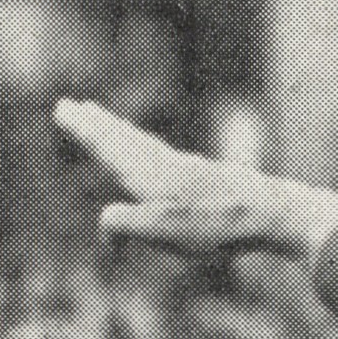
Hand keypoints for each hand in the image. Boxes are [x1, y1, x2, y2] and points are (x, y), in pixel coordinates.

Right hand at [52, 99, 337, 264]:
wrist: (275, 213)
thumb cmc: (218, 226)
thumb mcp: (164, 232)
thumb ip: (125, 224)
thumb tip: (105, 225)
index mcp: (152, 175)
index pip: (110, 148)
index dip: (86, 131)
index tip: (62, 108)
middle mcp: (166, 165)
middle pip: (124, 140)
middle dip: (96, 125)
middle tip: (71, 106)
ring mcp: (186, 169)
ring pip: (143, 145)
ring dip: (118, 132)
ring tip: (102, 122)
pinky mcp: (204, 179)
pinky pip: (160, 156)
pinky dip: (142, 148)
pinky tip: (150, 157)